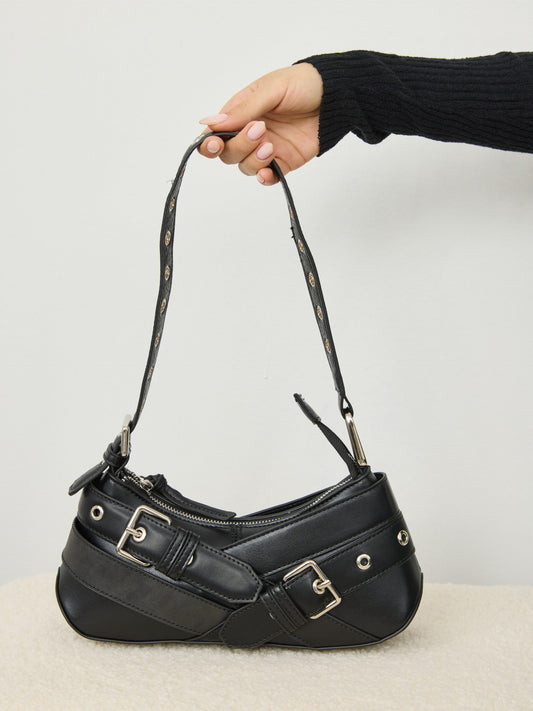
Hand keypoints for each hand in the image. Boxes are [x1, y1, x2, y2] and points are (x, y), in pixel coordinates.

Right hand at [197, 63, 322, 184]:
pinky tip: (268, 171)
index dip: (209, 143)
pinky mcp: (284, 162)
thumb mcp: (270, 90)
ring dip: (254, 159)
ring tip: (271, 145)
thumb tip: (209, 122)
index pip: (215, 133)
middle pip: (228, 153)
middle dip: (239, 146)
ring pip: (245, 166)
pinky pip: (267, 177)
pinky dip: (265, 178)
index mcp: (241, 112)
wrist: (334, 97)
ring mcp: (266, 149)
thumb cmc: (302, 84)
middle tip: (260, 130)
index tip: (215, 143)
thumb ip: (242, 109)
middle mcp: (250, 133)